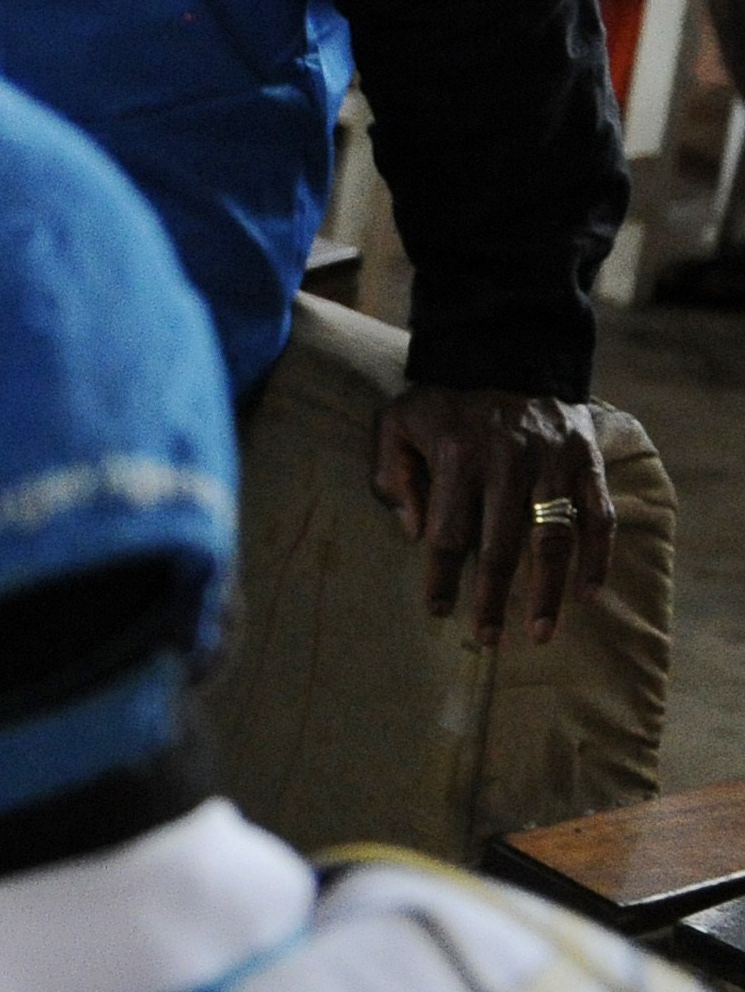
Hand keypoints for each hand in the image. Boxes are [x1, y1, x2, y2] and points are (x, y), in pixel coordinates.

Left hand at [372, 385, 612, 644]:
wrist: (506, 352)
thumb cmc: (442, 401)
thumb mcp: (396, 424)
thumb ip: (392, 477)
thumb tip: (413, 533)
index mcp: (456, 457)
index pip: (448, 533)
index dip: (442, 577)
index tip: (438, 612)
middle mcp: (508, 463)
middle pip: (502, 545)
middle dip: (493, 598)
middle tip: (488, 639)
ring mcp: (553, 463)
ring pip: (554, 539)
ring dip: (547, 591)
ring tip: (538, 632)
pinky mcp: (587, 462)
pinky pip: (598, 518)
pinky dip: (596, 558)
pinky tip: (586, 594)